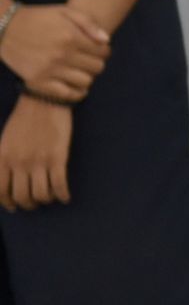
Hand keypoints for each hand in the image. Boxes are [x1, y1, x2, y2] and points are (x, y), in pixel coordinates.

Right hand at [0, 4, 110, 102]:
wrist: (5, 27)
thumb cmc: (38, 18)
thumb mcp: (64, 11)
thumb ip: (88, 24)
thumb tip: (106, 41)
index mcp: (71, 37)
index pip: (103, 52)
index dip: (104, 51)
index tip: (98, 50)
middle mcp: (62, 55)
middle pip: (97, 68)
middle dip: (97, 63)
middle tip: (89, 60)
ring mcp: (49, 70)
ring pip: (85, 82)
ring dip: (87, 76)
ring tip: (81, 71)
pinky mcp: (37, 81)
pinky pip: (66, 94)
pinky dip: (75, 92)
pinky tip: (75, 86)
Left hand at [0, 96, 72, 210]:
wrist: (44, 98)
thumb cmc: (24, 117)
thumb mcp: (5, 140)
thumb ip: (4, 160)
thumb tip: (9, 179)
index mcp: (3, 157)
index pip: (0, 190)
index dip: (7, 202)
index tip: (14, 205)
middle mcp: (18, 162)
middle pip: (22, 196)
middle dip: (29, 204)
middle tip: (34, 202)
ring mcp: (38, 160)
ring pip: (40, 194)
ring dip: (45, 200)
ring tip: (49, 197)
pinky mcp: (57, 157)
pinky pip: (59, 185)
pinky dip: (62, 195)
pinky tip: (65, 197)